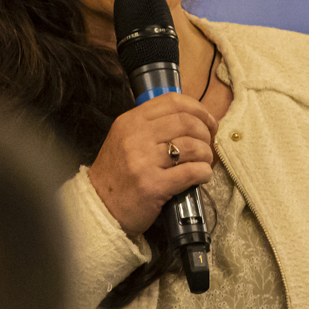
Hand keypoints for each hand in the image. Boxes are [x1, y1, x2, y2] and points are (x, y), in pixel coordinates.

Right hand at [87, 92, 216, 237]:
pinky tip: (201, 176)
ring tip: (204, 163)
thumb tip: (193, 117)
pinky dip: (204, 172)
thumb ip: (153, 125)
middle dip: (206, 133)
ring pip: (193, 146)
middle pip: (187, 122)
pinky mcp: (153, 185)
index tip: (208, 121)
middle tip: (208, 145)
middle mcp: (136, 137)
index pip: (172, 101)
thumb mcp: (125, 139)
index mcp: (130, 121)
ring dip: (206, 155)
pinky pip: (192, 172)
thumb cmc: (118, 174)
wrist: (100, 206)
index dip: (199, 109)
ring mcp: (143, 161)